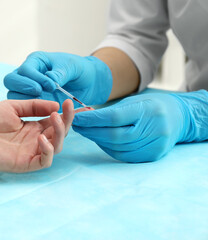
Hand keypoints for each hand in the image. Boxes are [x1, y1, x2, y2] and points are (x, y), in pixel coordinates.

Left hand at [0, 99, 73, 172]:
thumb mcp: (13, 107)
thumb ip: (35, 106)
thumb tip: (56, 106)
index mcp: (33, 127)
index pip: (55, 121)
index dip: (66, 113)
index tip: (71, 102)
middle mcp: (35, 140)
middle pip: (59, 133)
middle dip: (67, 120)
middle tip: (68, 107)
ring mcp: (31, 152)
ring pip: (56, 146)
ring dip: (60, 132)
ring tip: (55, 118)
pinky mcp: (25, 163)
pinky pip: (44, 160)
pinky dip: (48, 150)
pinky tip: (41, 138)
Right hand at [4, 51, 112, 106]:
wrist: (87, 82)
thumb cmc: (79, 69)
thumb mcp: (72, 67)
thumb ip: (61, 72)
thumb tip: (49, 78)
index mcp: (36, 61)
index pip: (25, 69)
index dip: (34, 77)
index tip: (50, 85)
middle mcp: (28, 75)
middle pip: (11, 80)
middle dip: (23, 87)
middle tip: (39, 92)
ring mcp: (29, 89)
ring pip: (14, 95)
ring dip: (25, 100)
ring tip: (43, 103)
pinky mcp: (34, 102)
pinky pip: (24, 107)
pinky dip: (32, 111)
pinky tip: (46, 111)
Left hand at [72, 91, 207, 162]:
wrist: (179, 118)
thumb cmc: (151, 106)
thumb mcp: (134, 101)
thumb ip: (112, 111)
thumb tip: (84, 118)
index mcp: (148, 110)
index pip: (114, 117)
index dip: (92, 119)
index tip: (77, 117)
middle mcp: (154, 129)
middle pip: (114, 135)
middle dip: (91, 132)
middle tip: (77, 126)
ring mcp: (155, 145)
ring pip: (117, 147)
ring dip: (97, 140)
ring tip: (87, 132)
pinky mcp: (152, 156)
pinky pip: (123, 155)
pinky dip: (108, 148)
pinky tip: (101, 141)